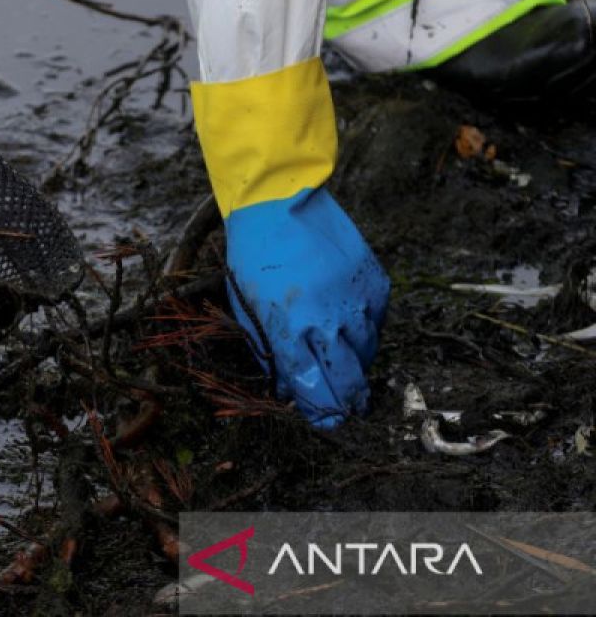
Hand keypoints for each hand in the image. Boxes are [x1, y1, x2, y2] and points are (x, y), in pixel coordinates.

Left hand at [225, 187, 388, 428]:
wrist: (279, 204)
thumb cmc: (254, 259)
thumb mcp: (248, 310)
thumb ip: (270, 352)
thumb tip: (289, 386)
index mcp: (290, 332)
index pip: (313, 392)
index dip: (320, 413)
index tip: (325, 422)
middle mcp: (327, 322)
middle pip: (347, 381)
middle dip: (348, 402)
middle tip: (349, 410)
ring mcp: (354, 302)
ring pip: (366, 353)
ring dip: (356, 363)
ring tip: (346, 365)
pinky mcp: (374, 283)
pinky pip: (376, 322)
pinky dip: (365, 330)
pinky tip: (350, 326)